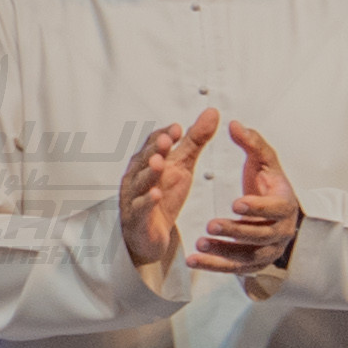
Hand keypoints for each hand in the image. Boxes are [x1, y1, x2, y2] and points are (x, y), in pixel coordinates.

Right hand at [119, 109, 216, 269]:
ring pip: (140, 183)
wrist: (150, 234)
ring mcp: (135, 197)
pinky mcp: (138, 219)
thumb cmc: (163, 194)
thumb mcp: (183, 165)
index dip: (163, 136)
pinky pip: (141, 208)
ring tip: (159, 163)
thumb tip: (212, 112)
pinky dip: (147, 201)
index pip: (153, 143)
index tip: (177, 129)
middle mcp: (137, 176)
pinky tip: (156, 195)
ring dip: (149, 173)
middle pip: (144, 159)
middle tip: (167, 141)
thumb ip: (196, 140)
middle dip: (155, 150)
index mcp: (148, 160)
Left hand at [191, 117, 302, 278]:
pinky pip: (234, 268)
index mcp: (285, 204)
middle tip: (211, 224)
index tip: (236, 203)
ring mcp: (268, 251)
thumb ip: (251, 143)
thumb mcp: (264, 161)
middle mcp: (281, 231)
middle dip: (236, 231)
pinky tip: (195, 260)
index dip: (257, 207)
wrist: (276, 213)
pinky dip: (214, 266)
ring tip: (199, 244)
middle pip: (260, 235)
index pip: (275, 208)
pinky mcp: (254, 264)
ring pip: (247, 256)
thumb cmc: (268, 185)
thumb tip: (235, 124)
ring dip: (222, 252)